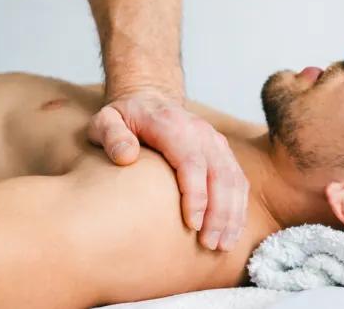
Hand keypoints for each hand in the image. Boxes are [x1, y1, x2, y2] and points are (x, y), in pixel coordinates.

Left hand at [88, 87, 248, 251]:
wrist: (146, 99)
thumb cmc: (124, 116)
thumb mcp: (105, 120)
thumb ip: (112, 135)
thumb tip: (126, 156)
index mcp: (170, 123)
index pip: (191, 161)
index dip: (195, 194)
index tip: (191, 224)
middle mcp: (198, 130)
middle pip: (218, 173)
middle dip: (218, 212)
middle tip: (210, 245)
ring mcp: (213, 139)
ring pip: (232, 178)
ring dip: (231, 213)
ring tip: (222, 245)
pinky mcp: (221, 150)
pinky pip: (237, 178)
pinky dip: (237, 206)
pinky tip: (230, 231)